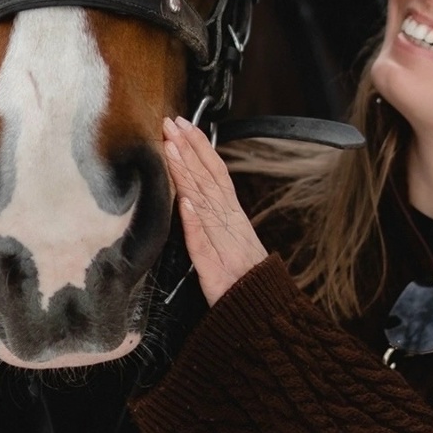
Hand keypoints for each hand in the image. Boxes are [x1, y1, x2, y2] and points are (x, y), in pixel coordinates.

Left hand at [162, 117, 266, 305]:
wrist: (262, 309)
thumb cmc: (243, 276)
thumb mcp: (230, 238)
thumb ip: (214, 215)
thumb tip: (194, 194)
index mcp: (231, 214)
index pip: (215, 171)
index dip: (199, 146)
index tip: (184, 124)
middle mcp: (228, 221)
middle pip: (207, 178)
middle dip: (189, 148)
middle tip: (171, 123)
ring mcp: (221, 241)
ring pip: (202, 200)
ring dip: (186, 172)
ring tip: (172, 149)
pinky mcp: (213, 265)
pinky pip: (202, 241)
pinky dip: (194, 221)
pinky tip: (185, 203)